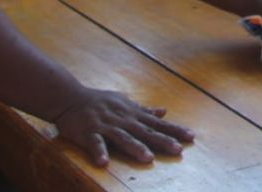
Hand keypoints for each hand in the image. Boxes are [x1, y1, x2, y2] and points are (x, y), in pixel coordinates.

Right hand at [52, 88, 195, 166]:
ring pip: (122, 137)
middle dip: (162, 141)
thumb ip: (144, 110)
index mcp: (132, 114)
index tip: (191, 137)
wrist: (70, 97)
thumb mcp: (125, 103)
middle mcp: (122, 120)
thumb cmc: (100, 102)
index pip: (157, 124)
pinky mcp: (88, 132)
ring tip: (148, 158)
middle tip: (178, 150)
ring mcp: (105, 125)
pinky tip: (104, 163)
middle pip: (145, 132)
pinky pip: (94, 143)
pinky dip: (99, 152)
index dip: (174, 130)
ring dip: (134, 147)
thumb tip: (164, 111)